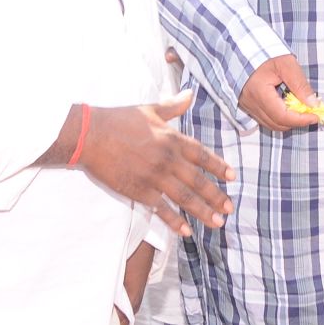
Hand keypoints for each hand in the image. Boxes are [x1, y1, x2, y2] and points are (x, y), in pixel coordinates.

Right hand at [77, 92, 235, 237]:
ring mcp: (154, 177)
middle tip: (229, 209)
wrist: (91, 135)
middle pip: (198, 181)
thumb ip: (172, 106)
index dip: (218, 166)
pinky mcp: (139, 191)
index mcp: (171, 138)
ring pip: (184, 198)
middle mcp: (168, 159)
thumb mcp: (149, 109)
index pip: (202, 154)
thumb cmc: (119, 120)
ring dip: (202, 212)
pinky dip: (174, 221)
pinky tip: (186, 231)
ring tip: (217, 223)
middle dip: (216, 196)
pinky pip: (161, 209)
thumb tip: (190, 94)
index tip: (232, 177)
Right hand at [238, 54, 323, 133]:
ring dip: (288, 121)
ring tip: (300, 109)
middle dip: (296, 121)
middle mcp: (251, 103)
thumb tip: (313, 104)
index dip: (300, 120)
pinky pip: (265, 119)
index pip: (282, 116)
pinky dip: (279, 118)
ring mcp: (247, 105)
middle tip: (311, 112)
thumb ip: (300, 84)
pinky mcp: (247, 105)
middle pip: (277, 124)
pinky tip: (287, 107)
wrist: (245, 47)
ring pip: (271, 124)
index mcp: (259, 92)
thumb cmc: (266, 52)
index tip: (316, 116)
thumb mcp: (287, 64)